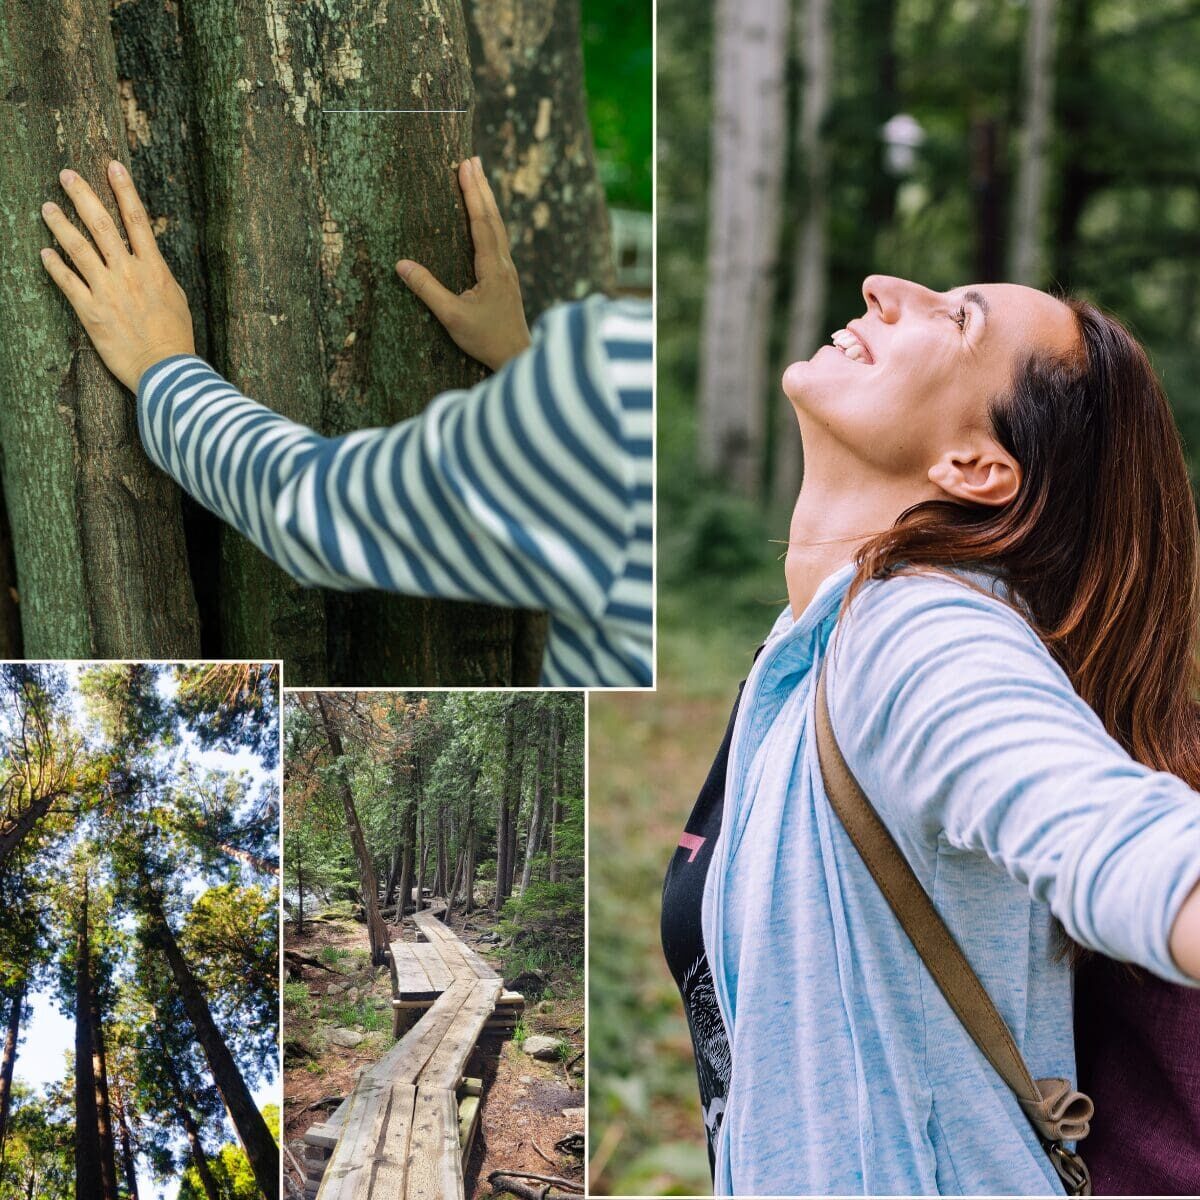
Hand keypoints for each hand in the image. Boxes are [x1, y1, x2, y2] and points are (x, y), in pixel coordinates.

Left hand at [39, 161, 195, 392]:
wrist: (166, 370)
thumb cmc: (176, 338)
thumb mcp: (177, 301)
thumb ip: (159, 277)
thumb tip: (148, 263)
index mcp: (154, 269)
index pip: (136, 220)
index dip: (124, 190)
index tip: (112, 166)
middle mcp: (129, 273)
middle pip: (102, 225)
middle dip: (82, 195)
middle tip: (65, 175)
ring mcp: (107, 291)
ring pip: (78, 248)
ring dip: (60, 224)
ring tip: (47, 207)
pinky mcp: (91, 312)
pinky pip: (67, 282)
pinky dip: (54, 265)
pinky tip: (43, 252)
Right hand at [396, 157, 531, 371]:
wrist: (517, 357)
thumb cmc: (486, 340)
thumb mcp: (452, 317)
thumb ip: (427, 290)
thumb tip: (400, 265)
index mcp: (492, 269)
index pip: (481, 223)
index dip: (472, 194)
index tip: (465, 166)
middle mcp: (504, 265)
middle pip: (493, 218)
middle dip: (482, 188)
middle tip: (472, 159)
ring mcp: (508, 271)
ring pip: (499, 228)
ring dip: (488, 201)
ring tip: (480, 177)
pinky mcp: (508, 279)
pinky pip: (500, 240)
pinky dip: (491, 220)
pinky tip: (487, 218)